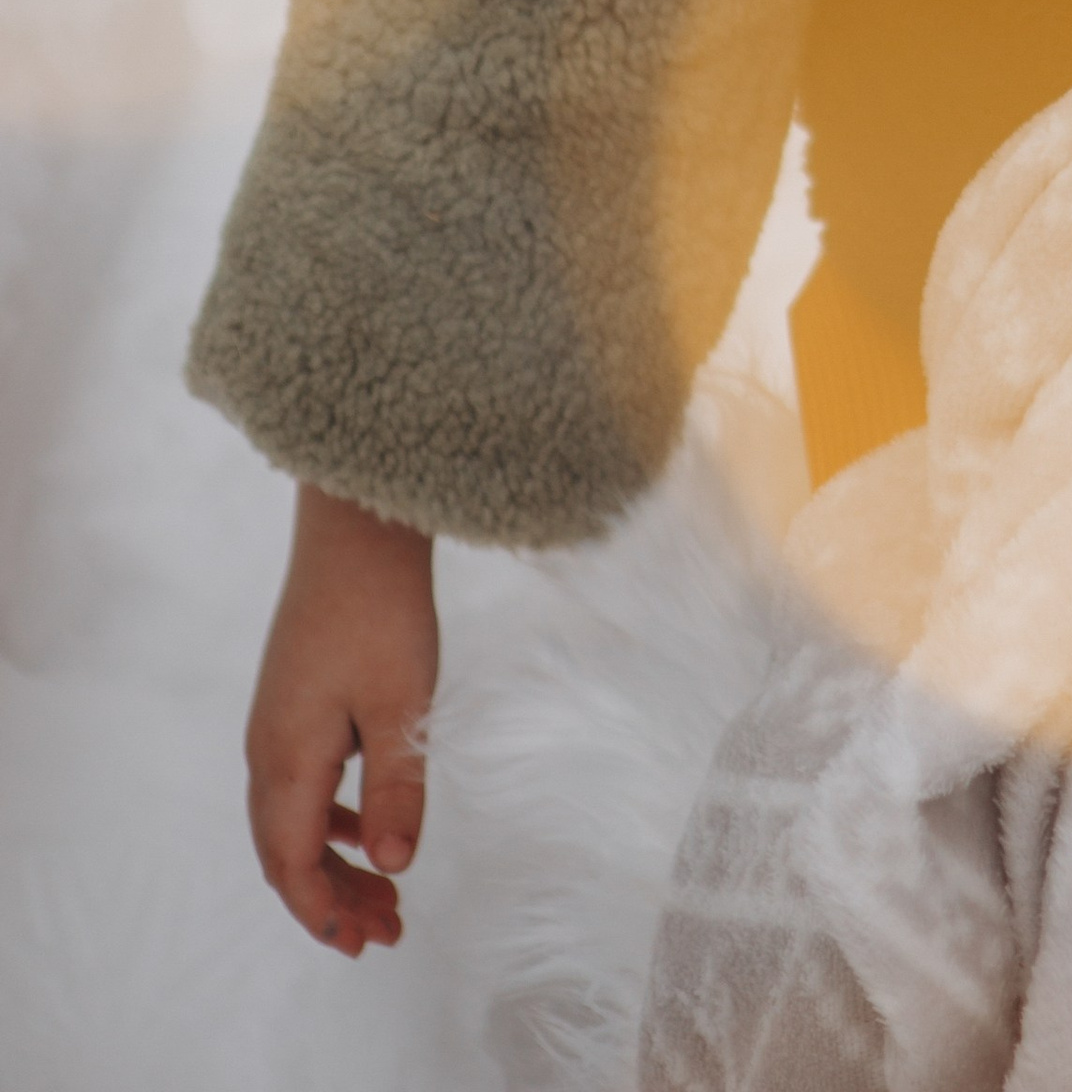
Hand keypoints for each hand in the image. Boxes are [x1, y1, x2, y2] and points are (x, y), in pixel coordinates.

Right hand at [245, 482, 438, 954]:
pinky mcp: (296, 700)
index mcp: (286, 759)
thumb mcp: (403, 706)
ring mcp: (278, 723)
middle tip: (385, 932)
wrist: (355, 529)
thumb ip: (397, 788)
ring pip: (295, 818)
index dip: (326, 911)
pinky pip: (304, 784)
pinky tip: (375, 825)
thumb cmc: (381, 612)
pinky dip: (335, 819)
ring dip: (335, 861)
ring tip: (386, 892)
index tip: (366, 942)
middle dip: (332, 897)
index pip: (292, 863)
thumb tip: (397, 865)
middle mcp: (268, 748)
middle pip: (287, 850)